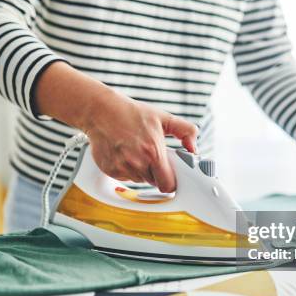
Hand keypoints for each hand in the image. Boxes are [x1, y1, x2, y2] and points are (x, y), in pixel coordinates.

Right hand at [35, 62, 197, 192]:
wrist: (101, 111)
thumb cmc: (131, 113)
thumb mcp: (163, 118)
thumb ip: (185, 131)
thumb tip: (193, 147)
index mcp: (153, 152)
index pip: (169, 184)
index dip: (172, 180)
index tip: (172, 174)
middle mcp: (137, 163)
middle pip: (154, 183)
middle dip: (157, 173)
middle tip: (153, 156)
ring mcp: (122, 168)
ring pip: (139, 180)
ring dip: (141, 171)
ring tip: (136, 150)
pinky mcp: (109, 170)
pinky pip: (124, 177)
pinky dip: (126, 169)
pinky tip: (124, 153)